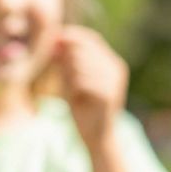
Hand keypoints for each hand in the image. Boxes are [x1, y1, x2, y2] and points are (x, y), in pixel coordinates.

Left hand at [54, 26, 127, 143]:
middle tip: (64, 76)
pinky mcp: (109, 94)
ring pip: (82, 64)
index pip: (92, 38)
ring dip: (70, 74)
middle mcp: (116, 68)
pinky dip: (74, 86)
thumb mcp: (71, 79)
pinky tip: (77, 96)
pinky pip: (83, 81)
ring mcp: (114, 81)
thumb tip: (55, 39)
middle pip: (85, 48)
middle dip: (67, 57)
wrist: (97, 135)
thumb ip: (65, 61)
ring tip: (72, 89)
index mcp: (110, 61)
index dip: (72, 36)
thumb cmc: (83, 106)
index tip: (54, 41)